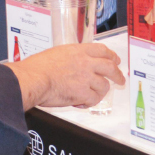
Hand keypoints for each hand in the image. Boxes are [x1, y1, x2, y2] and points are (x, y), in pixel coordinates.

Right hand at [6, 44, 124, 110]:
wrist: (33, 79)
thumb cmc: (37, 68)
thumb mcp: (56, 53)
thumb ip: (70, 58)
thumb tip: (74, 64)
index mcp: (78, 51)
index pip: (102, 50)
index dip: (111, 56)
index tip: (116, 60)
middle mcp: (85, 63)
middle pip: (110, 67)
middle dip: (118, 74)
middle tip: (120, 80)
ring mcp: (86, 78)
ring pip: (103, 86)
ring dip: (100, 92)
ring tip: (94, 96)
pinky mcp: (83, 93)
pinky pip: (94, 100)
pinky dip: (89, 103)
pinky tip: (82, 104)